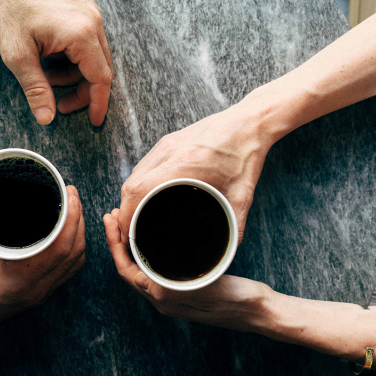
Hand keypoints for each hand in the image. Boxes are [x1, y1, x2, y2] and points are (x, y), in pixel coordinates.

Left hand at [0, 0, 112, 125]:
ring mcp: (90, 13)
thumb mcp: (18, 57)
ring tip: (47, 77)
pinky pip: (88, 42)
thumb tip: (47, 118)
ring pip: (94, 57)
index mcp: (81, 34)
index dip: (97, 103)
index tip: (94, 121)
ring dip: (75, 74)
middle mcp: (93, 21)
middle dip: (82, 91)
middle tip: (60, 104)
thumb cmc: (11, 10)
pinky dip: (74, 58)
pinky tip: (52, 60)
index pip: (100, 78)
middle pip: (101, 69)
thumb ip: (36, 89)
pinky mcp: (84, 9)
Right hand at [0, 185, 85, 332]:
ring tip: (73, 208)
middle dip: (78, 218)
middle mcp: (34, 288)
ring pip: (75, 262)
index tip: (69, 193)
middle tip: (71, 193)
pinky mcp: (39, 294)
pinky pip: (68, 271)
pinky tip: (68, 233)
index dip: (71, 217)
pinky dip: (73, 249)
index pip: (60, 246)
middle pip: (74, 251)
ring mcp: (40, 294)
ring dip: (78, 233)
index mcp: (17, 276)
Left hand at [103, 209, 274, 330]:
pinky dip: (147, 249)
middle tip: (113, 214)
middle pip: (129, 267)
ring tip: (127, 220)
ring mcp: (171, 295)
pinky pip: (155, 268)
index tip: (111, 219)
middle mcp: (162, 299)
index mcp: (163, 299)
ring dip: (130, 245)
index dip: (115, 244)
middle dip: (118, 240)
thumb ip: (178, 283)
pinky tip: (152, 235)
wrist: (259, 311)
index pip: (125, 270)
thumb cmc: (238, 299)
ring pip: (140, 267)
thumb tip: (152, 275)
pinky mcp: (183, 288)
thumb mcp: (206, 287)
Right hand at [116, 107, 269, 243]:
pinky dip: (139, 183)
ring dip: (130, 197)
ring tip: (135, 216)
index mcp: (184, 165)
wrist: (250, 123)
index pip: (138, 191)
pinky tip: (146, 195)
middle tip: (130, 231)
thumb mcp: (242, 196)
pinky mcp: (168, 141)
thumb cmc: (247, 156)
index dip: (126, 215)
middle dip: (125, 211)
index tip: (127, 233)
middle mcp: (169, 152)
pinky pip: (144, 165)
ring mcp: (166, 145)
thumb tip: (229, 252)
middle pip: (130, 185)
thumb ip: (235, 226)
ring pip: (134, 174)